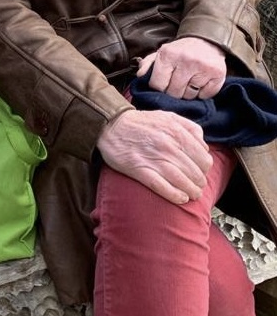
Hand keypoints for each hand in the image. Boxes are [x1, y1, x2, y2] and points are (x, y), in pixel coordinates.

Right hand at [97, 108, 212, 203]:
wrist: (111, 125)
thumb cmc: (140, 122)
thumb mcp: (168, 116)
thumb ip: (189, 127)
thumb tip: (203, 146)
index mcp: (176, 132)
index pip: (203, 158)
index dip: (205, 169)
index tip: (201, 172)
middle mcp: (168, 146)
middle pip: (195, 172)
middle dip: (199, 183)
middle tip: (198, 186)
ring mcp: (154, 159)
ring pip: (182, 182)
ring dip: (191, 192)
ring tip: (192, 195)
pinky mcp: (140, 170)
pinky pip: (163, 187)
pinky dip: (175, 195)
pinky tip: (180, 198)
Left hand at [136, 37, 225, 99]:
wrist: (206, 40)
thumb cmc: (180, 51)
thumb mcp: (161, 53)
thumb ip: (148, 64)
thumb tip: (140, 75)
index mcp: (168, 55)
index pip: (157, 85)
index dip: (159, 88)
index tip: (162, 85)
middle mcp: (186, 60)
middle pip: (174, 92)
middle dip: (173, 91)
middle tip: (177, 83)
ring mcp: (203, 67)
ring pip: (189, 96)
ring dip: (188, 92)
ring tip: (189, 81)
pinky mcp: (218, 74)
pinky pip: (205, 95)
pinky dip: (202, 92)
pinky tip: (201, 81)